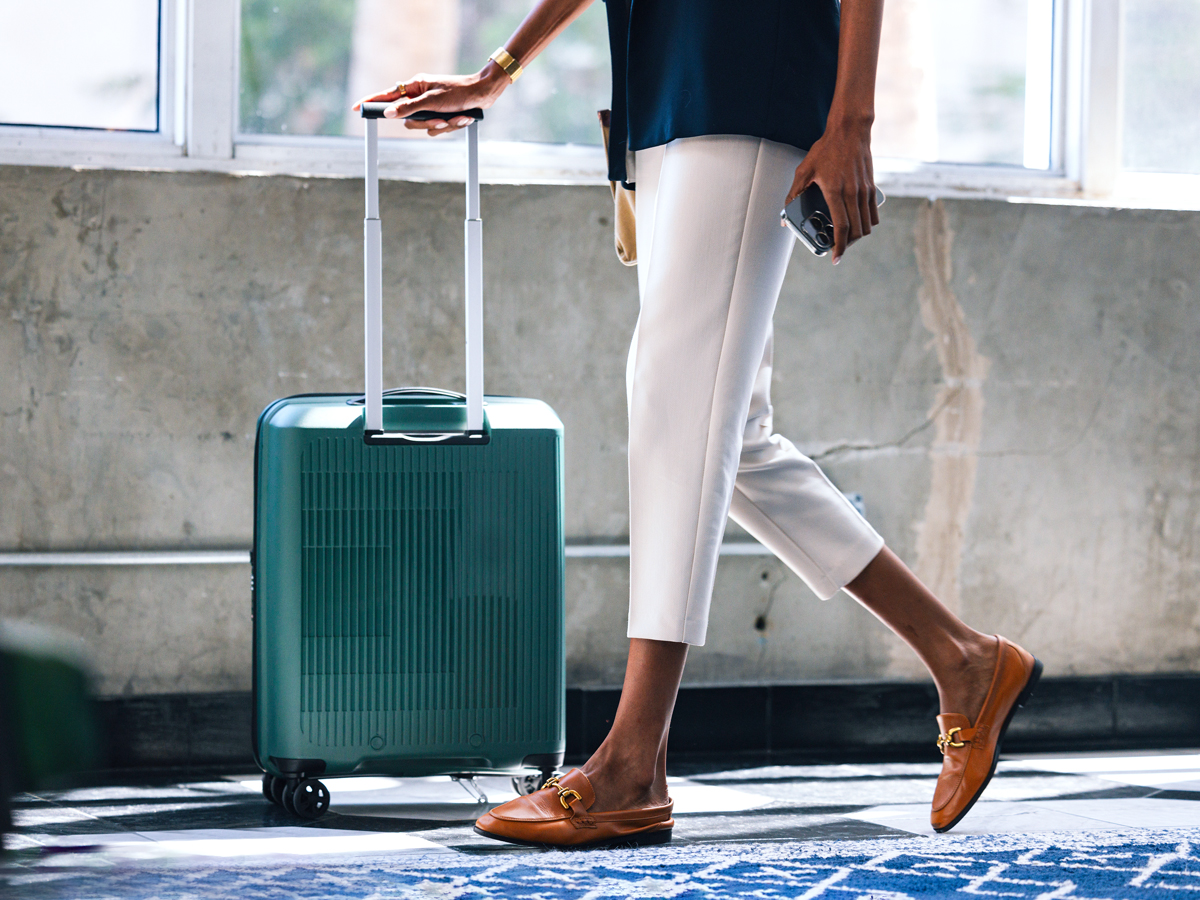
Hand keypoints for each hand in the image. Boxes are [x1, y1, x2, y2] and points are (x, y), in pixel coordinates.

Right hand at [352, 64, 508, 134]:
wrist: (484, 95)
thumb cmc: (459, 93)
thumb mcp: (432, 102)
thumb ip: (409, 108)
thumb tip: (389, 114)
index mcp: (415, 87)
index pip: (388, 96)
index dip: (372, 102)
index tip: (357, 108)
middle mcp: (420, 97)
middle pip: (408, 120)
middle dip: (426, 123)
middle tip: (440, 119)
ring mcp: (431, 108)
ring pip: (424, 128)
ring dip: (442, 126)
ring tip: (457, 116)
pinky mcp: (441, 116)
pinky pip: (438, 130)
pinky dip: (451, 126)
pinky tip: (462, 118)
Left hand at [784, 117, 878, 264]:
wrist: (850, 130)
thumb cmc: (825, 149)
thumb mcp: (804, 170)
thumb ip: (793, 195)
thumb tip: (785, 218)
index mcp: (835, 191)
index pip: (841, 227)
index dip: (839, 246)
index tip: (835, 258)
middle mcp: (853, 193)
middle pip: (856, 231)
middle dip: (847, 244)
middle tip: (837, 248)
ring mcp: (864, 190)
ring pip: (867, 224)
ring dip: (858, 236)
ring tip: (846, 238)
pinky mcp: (872, 187)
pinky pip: (873, 213)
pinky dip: (867, 223)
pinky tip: (857, 224)